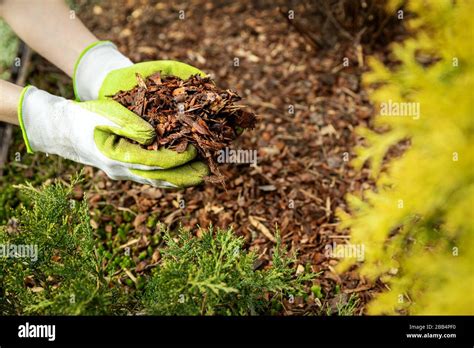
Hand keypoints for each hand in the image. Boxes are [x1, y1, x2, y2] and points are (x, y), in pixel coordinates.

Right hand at [18, 86, 207, 187]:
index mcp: (116, 156)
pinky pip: (151, 177)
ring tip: (201, 175)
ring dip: (179, 179)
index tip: (195, 150)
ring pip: (156, 181)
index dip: (177, 157)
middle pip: (159, 178)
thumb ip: (128, 124)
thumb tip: (153, 136)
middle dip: (184, 176)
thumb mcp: (105, 114)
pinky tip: (182, 173)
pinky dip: (168, 176)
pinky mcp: (126, 171)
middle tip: (207, 173)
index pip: (154, 161)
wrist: (65, 130)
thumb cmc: (85, 117)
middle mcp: (121, 170)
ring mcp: (123, 174)